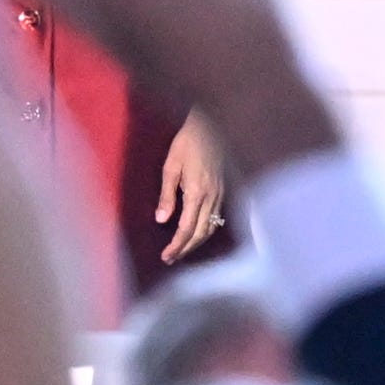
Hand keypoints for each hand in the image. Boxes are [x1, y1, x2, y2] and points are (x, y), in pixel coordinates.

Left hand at [156, 118, 229, 261]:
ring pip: (210, 228)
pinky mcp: (223, 190)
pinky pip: (216, 218)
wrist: (212, 125)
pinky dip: (206, 231)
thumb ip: (167, 195)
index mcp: (197, 192)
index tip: (166, 256)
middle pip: (200, 233)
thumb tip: (161, 220)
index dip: (176, 245)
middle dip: (185, 249)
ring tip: (182, 250)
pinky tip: (197, 232)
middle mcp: (211, 197)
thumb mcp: (171, 166)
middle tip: (171, 258)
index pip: (186, 228)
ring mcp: (220, 194)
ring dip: (196, 243)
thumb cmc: (188, 142)